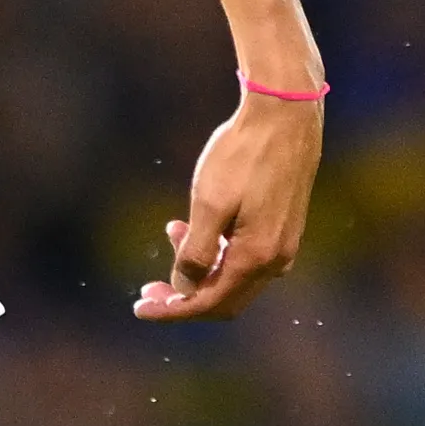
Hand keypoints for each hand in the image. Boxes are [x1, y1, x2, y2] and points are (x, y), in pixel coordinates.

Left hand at [134, 94, 322, 320]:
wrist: (285, 114)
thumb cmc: (243, 155)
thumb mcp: (209, 204)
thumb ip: (197, 251)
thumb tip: (184, 287)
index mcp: (257, 258)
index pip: (208, 303)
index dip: (172, 311)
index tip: (139, 308)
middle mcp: (276, 259)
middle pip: (222, 298)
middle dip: (182, 297)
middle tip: (146, 290)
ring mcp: (283, 245)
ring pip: (232, 277)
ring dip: (197, 269)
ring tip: (169, 232)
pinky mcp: (283, 227)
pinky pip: (244, 257)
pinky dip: (215, 252)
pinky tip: (190, 226)